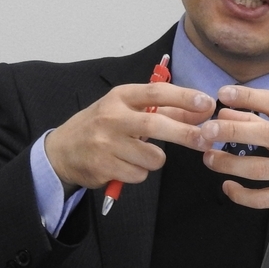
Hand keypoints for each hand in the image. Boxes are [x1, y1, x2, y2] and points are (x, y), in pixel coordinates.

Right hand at [45, 83, 214, 193]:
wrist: (62, 150)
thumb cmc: (101, 126)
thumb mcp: (126, 110)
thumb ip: (163, 110)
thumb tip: (201, 110)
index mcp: (120, 97)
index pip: (156, 92)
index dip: (184, 97)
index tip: (206, 103)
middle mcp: (111, 117)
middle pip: (156, 125)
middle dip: (185, 133)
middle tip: (205, 140)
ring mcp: (106, 143)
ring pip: (152, 157)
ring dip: (155, 159)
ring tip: (139, 155)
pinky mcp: (103, 166)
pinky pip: (139, 174)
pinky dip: (139, 173)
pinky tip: (124, 165)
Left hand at [197, 84, 268, 217]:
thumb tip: (228, 113)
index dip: (247, 97)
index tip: (223, 94)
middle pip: (264, 134)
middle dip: (232, 130)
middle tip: (207, 129)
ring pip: (257, 168)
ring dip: (228, 163)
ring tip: (209, 158)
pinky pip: (262, 198)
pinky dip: (241, 194)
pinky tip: (228, 187)